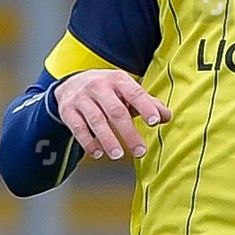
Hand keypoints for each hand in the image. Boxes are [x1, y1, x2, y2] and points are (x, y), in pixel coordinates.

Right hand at [53, 69, 171, 160]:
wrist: (70, 83)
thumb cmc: (106, 90)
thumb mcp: (126, 90)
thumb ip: (148, 103)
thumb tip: (167, 116)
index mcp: (118, 80)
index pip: (135, 93)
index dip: (145, 107)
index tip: (154, 122)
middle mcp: (99, 86)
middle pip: (116, 111)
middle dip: (129, 132)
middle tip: (140, 151)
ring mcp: (82, 98)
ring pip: (96, 120)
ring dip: (108, 140)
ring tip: (118, 154)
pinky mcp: (68, 111)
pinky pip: (78, 128)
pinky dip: (88, 142)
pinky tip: (97, 153)